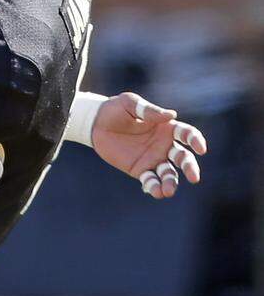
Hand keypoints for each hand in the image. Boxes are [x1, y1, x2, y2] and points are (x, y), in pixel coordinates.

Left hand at [90, 92, 207, 199]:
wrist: (96, 124)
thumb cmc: (115, 109)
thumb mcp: (129, 103)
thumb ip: (149, 110)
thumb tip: (172, 115)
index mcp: (166, 127)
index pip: (187, 134)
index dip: (196, 141)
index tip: (200, 149)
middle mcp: (164, 145)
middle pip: (183, 158)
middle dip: (190, 167)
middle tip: (194, 177)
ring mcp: (153, 159)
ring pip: (169, 173)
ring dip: (171, 182)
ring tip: (168, 191)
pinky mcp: (139, 169)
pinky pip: (150, 180)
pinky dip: (154, 187)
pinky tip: (156, 192)